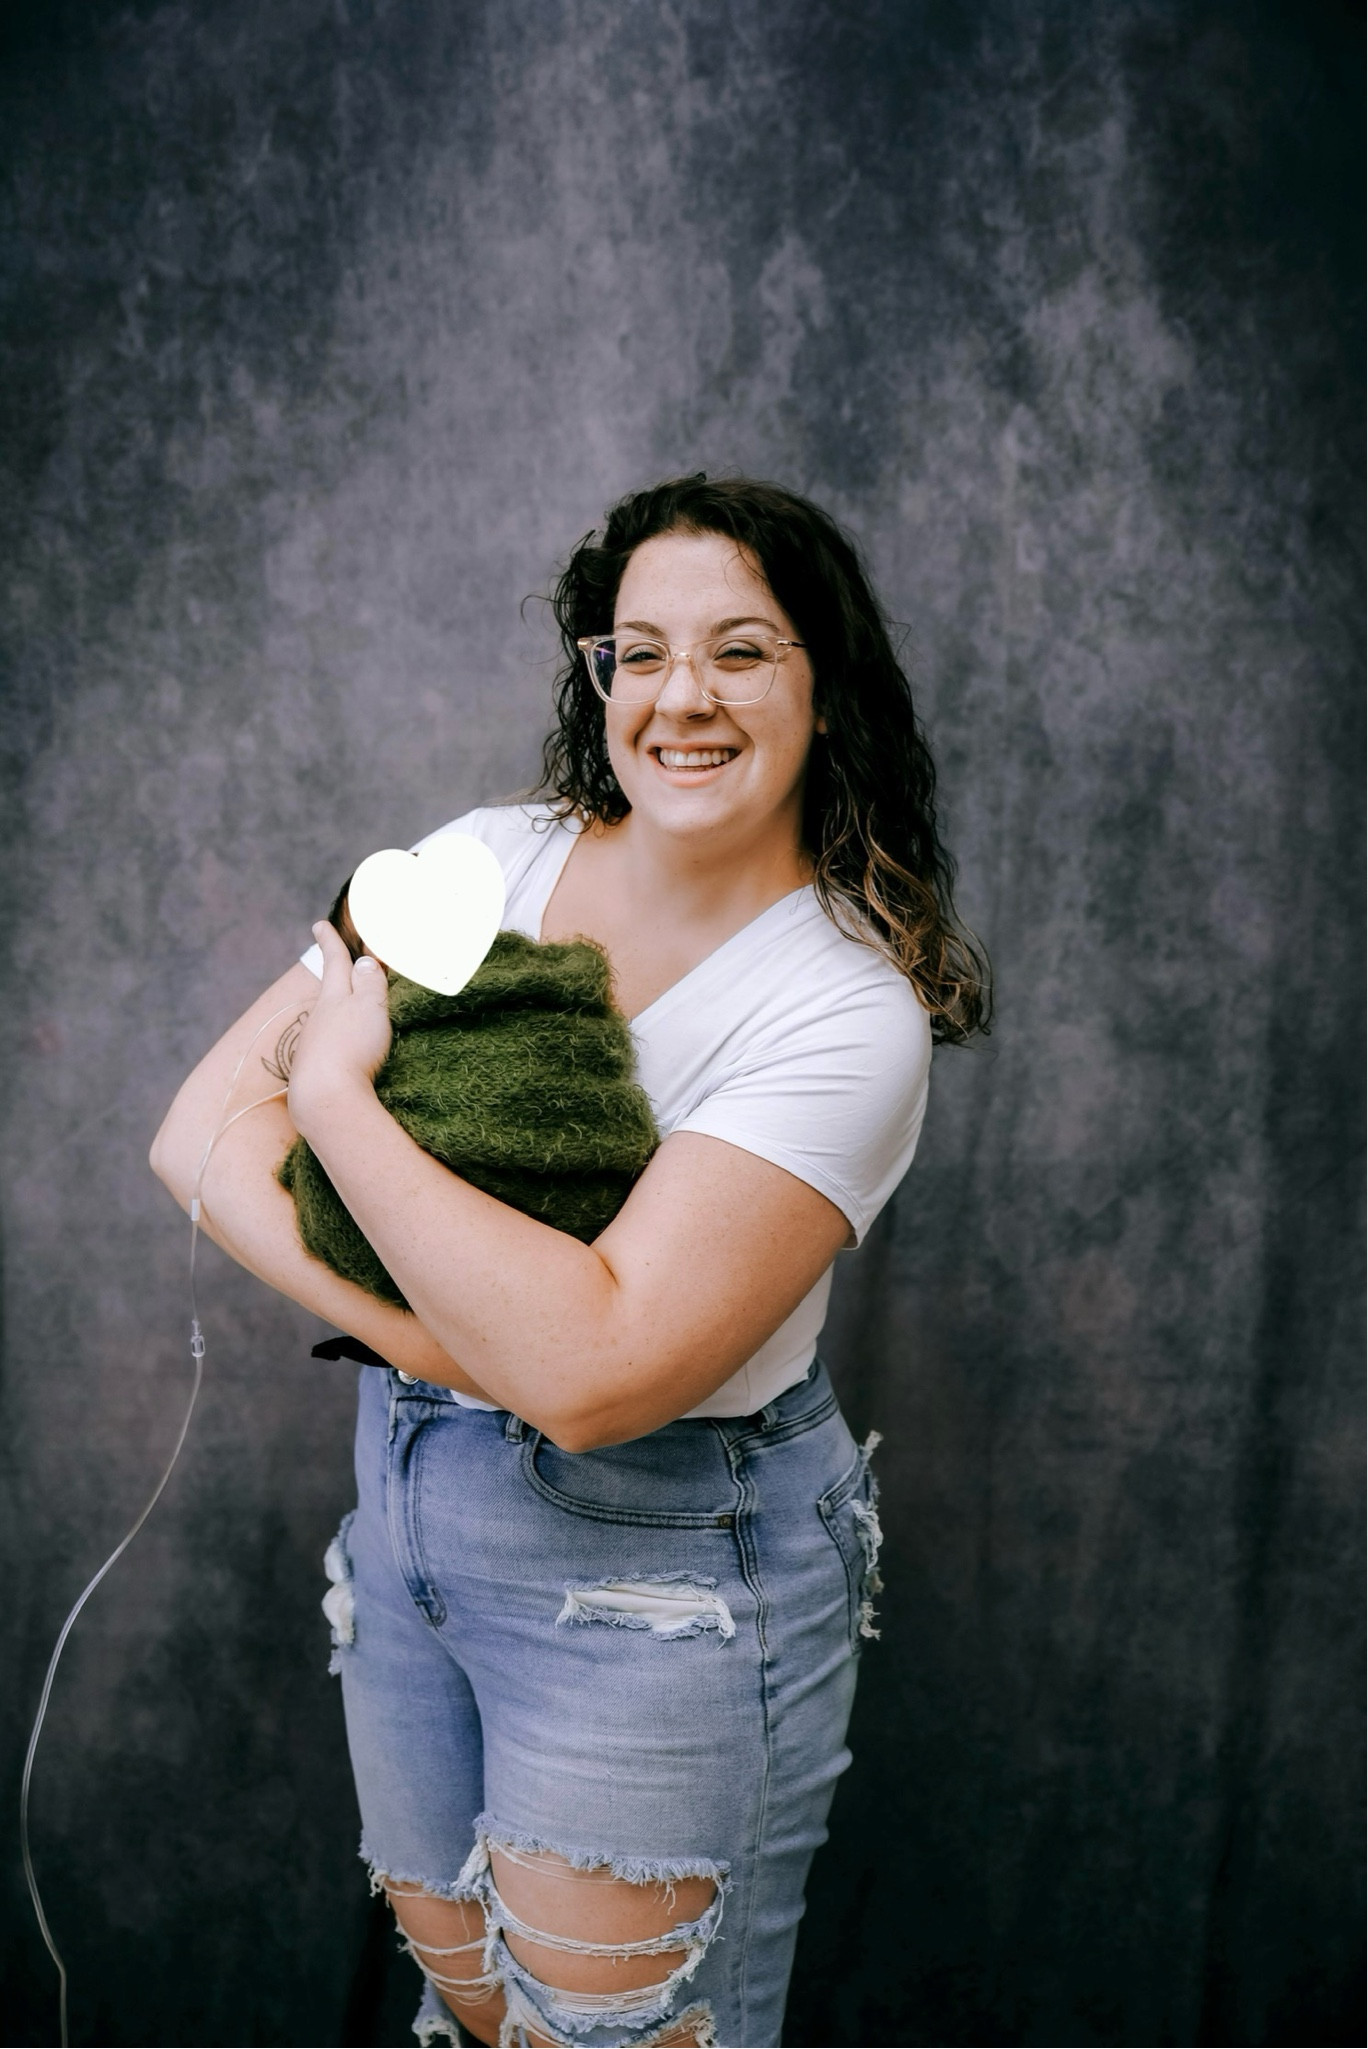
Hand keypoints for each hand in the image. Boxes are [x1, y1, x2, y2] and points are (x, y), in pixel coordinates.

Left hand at [287, 921, 392, 1138]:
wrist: (327, 1099)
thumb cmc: (352, 1047)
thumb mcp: (369, 1007)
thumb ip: (369, 983)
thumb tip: (364, 961)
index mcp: (333, 996)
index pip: (334, 961)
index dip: (329, 941)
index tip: (318, 924)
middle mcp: (319, 1018)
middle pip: (332, 991)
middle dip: (340, 979)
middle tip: (346, 966)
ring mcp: (313, 1045)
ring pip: (330, 1020)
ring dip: (342, 1012)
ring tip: (356, 1011)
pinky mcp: (316, 1071)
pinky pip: (332, 1046)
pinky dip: (341, 1040)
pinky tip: (350, 1052)